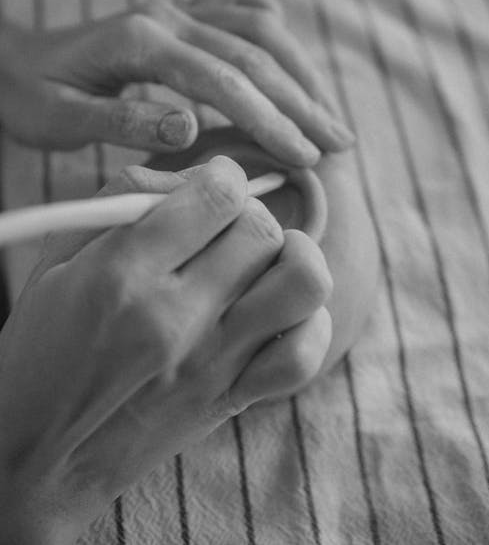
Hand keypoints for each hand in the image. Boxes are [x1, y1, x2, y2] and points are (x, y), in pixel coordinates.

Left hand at [0, 0, 352, 166]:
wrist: (14, 62)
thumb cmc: (31, 97)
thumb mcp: (58, 121)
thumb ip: (120, 122)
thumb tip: (190, 129)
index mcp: (141, 43)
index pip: (224, 81)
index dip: (271, 120)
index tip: (307, 156)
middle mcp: (168, 17)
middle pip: (255, 52)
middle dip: (303, 100)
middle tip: (340, 142)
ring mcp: (178, 10)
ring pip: (260, 29)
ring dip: (301, 71)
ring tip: (331, 114)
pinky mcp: (182, 15)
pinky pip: (242, 8)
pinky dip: (275, 33)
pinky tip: (292, 63)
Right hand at [0, 157, 332, 543]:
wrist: (36, 458)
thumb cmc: (40, 348)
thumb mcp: (57, 260)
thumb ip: (122, 202)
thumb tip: (194, 175)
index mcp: (122, 274)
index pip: (217, 195)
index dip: (225, 176)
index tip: (215, 186)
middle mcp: (174, 317)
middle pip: (262, 229)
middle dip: (250, 213)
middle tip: (227, 227)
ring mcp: (210, 364)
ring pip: (302, 281)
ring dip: (293, 256)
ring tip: (264, 260)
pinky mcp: (230, 400)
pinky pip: (304, 354)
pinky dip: (308, 323)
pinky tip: (280, 311)